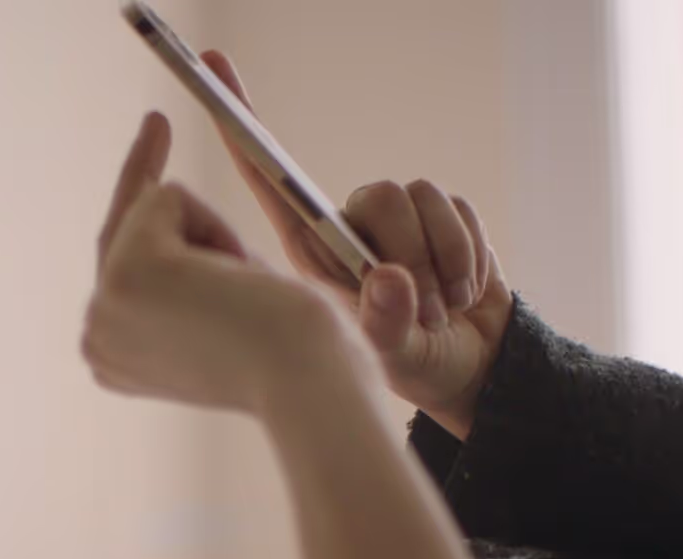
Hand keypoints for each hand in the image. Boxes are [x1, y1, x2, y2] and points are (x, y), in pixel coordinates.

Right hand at [82, 112, 378, 418]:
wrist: (307, 383)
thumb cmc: (293, 362)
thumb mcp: (229, 327)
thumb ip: (195, 292)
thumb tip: (181, 236)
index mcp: (114, 360)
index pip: (116, 274)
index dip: (134, 223)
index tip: (143, 170)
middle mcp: (95, 339)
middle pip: (117, 237)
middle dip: (140, 175)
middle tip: (157, 121)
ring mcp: (103, 306)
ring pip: (149, 214)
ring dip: (213, 234)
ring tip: (248, 290)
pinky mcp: (127, 271)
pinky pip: (167, 197)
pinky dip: (215, 227)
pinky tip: (239, 278)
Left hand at [202, 50, 512, 437]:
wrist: (468, 369)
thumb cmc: (409, 364)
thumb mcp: (389, 357)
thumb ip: (386, 324)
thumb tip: (391, 278)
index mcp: (312, 250)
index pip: (269, 177)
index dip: (240, 122)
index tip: (212, 64)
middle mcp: (350, 224)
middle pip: (376, 194)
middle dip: (410, 253)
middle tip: (424, 309)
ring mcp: (398, 217)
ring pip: (423, 198)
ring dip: (445, 261)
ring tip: (443, 310)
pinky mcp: (446, 213)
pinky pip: (461, 210)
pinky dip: (471, 257)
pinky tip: (465, 295)